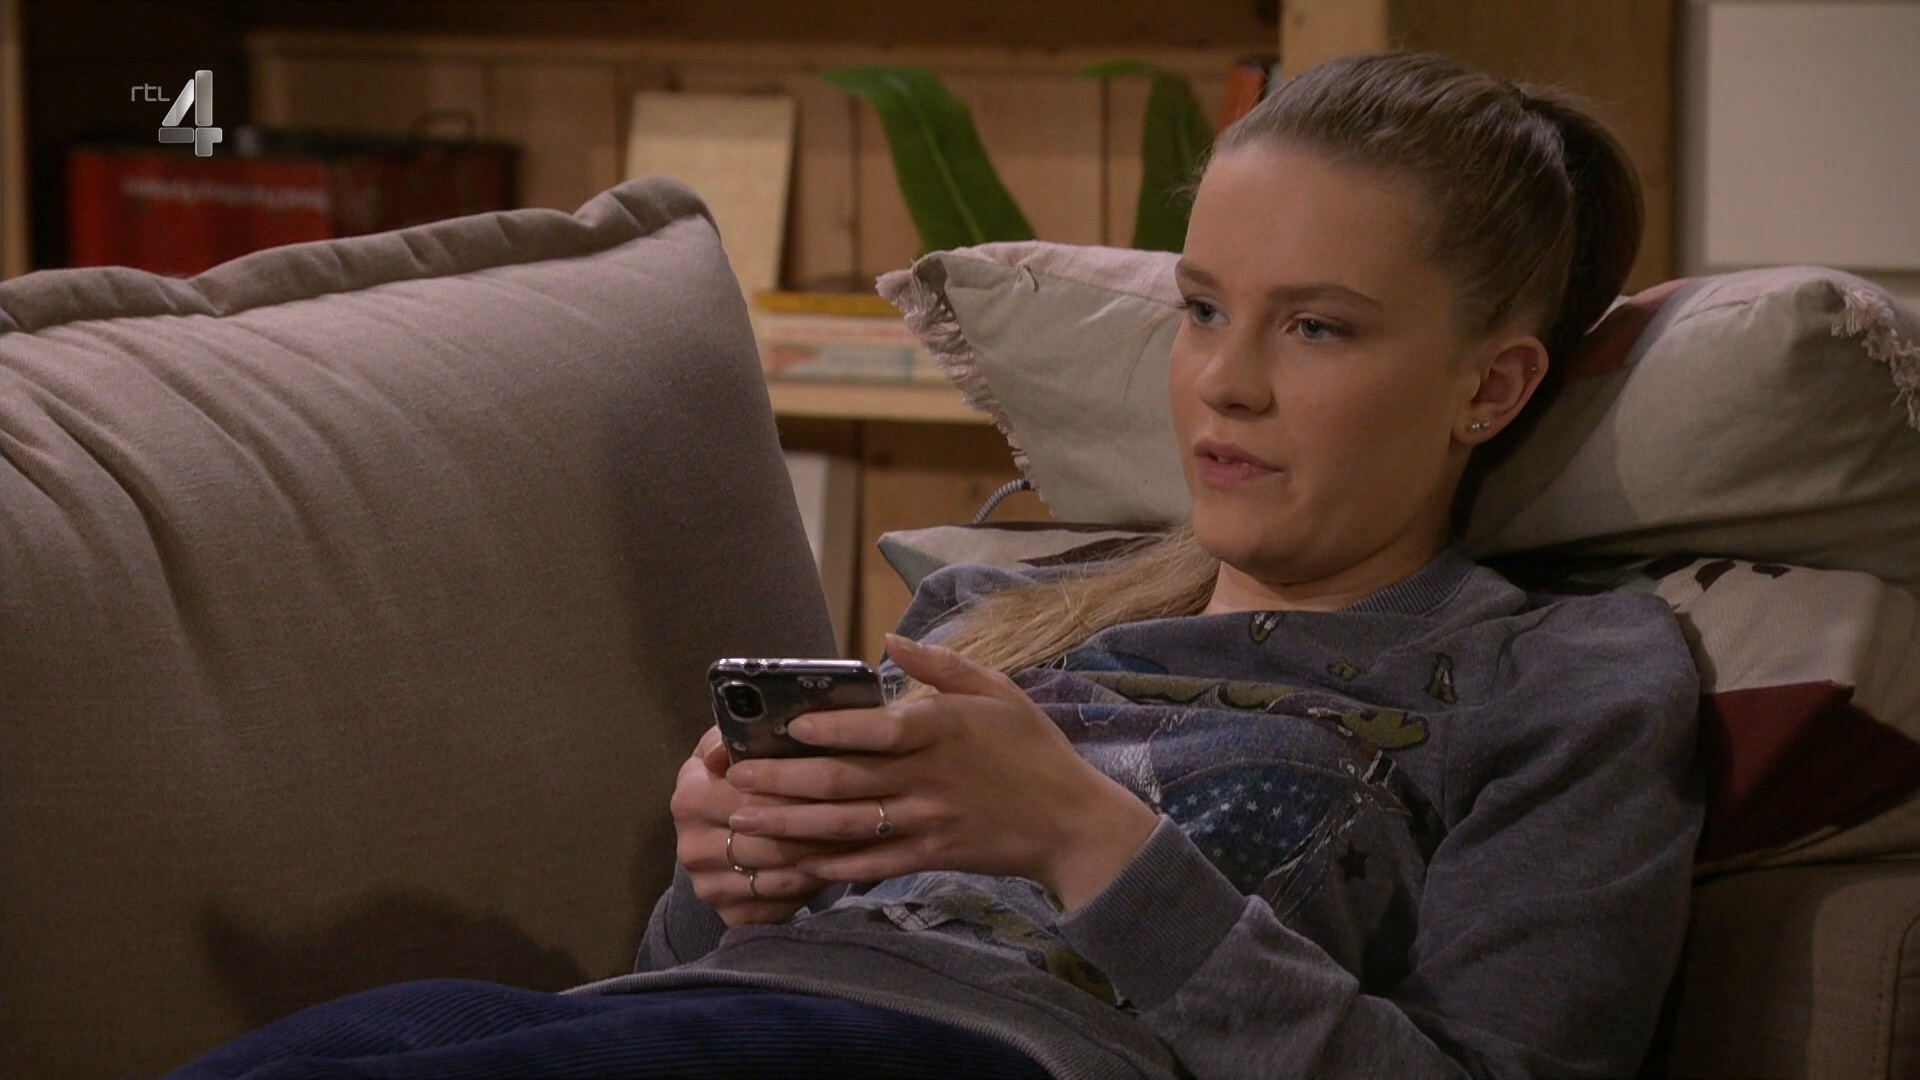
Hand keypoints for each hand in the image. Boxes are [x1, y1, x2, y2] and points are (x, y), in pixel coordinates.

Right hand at [668, 726, 849, 926]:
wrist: (717, 833)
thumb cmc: (732, 780)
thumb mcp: (726, 747)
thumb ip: (729, 737)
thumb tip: (724, 750)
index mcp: (688, 801)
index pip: (750, 798)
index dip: (793, 790)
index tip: (833, 779)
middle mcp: (692, 849)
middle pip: (768, 842)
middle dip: (815, 829)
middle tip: (857, 815)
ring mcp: (708, 888)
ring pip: (778, 877)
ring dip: (820, 861)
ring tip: (855, 840)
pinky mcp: (729, 916)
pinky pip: (777, 908)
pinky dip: (808, 891)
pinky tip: (832, 868)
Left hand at [724, 634, 1158, 910]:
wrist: (1072, 822)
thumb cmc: (1032, 749)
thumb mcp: (998, 690)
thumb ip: (941, 665)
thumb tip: (888, 641)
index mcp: (943, 729)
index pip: (877, 731)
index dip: (830, 730)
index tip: (789, 727)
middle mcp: (929, 777)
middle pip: (846, 782)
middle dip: (784, 782)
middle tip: (738, 779)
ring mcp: (927, 820)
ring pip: (847, 826)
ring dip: (791, 825)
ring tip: (745, 820)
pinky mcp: (930, 855)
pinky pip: (872, 863)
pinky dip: (832, 866)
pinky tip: (795, 861)